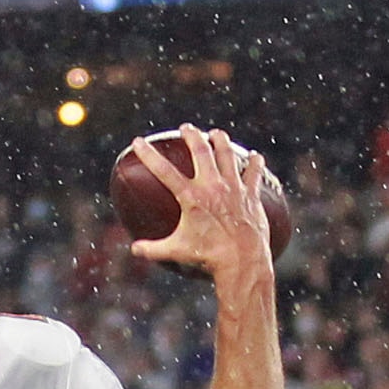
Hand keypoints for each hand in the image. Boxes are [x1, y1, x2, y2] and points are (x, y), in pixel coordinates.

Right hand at [120, 127, 276, 282]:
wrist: (242, 261)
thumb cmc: (208, 257)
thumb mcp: (176, 251)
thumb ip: (153, 249)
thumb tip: (134, 250)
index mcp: (191, 197)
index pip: (163, 170)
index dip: (148, 154)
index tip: (138, 142)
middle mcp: (212, 186)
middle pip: (201, 150)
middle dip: (192, 135)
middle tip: (186, 128)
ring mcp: (233, 188)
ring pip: (227, 154)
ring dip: (221, 140)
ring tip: (216, 134)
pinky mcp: (251, 195)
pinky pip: (254, 172)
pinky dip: (254, 162)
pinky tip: (254, 156)